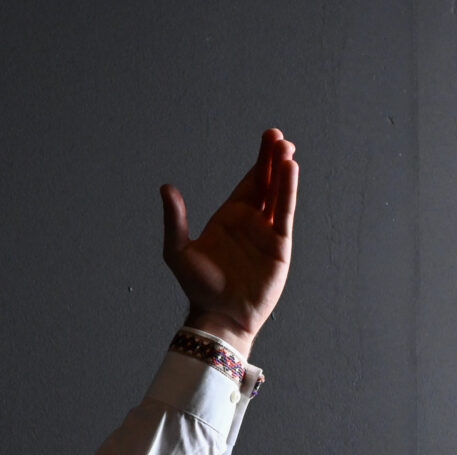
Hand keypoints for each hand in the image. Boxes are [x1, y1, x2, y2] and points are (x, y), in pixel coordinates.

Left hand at [162, 128, 298, 355]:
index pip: (249, 183)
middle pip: (266, 183)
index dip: (259, 161)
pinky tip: (291, 172)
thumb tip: (165, 188)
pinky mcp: (279, 247)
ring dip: (283, 173)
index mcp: (230, 218)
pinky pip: (284, 214)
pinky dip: (288, 192)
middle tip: (278, 137)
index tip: (268, 139)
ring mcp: (267, 233)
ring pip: (278, 195)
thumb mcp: (178, 251)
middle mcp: (251, 222)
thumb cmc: (199, 288)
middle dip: (273, 160)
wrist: (218, 315)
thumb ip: (174, 220)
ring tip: (287, 150)